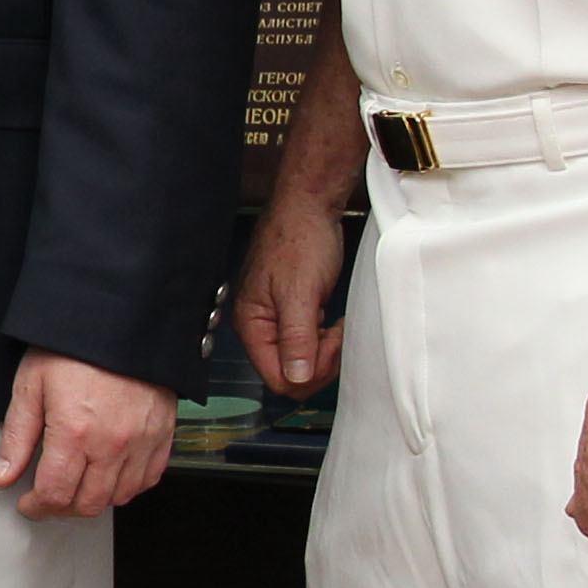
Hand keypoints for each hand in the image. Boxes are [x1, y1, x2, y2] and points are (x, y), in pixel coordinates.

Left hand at [0, 348, 174, 518]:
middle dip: (62, 508)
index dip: (36, 506)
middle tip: (48, 498)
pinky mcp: (163, 433)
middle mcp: (112, 444)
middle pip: (88, 503)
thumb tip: (4, 476)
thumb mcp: (31, 385)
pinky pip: (149, 478)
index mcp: (74, 433)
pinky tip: (110, 475)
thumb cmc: (73, 348)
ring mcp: (142, 441)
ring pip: (120, 497)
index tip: (27, 503)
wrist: (121, 320)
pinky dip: (129, 486)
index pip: (55, 494)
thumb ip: (17, 437)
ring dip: (95, 499)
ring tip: (77, 485)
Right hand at [235, 191, 349, 393]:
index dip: (307, 372)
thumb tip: (295, 377)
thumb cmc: (299, 239)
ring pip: (301, 362)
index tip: (329, 346)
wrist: (309, 210)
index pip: (275, 377)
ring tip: (335, 326)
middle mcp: (260, 327)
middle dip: (318, 363)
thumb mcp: (300, 292)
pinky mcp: (292, 315)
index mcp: (252, 324)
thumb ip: (296, 338)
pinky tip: (331, 324)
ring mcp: (276, 322)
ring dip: (324, 352)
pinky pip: (308, 345)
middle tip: (335, 335)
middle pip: (289, 374)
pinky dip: (325, 341)